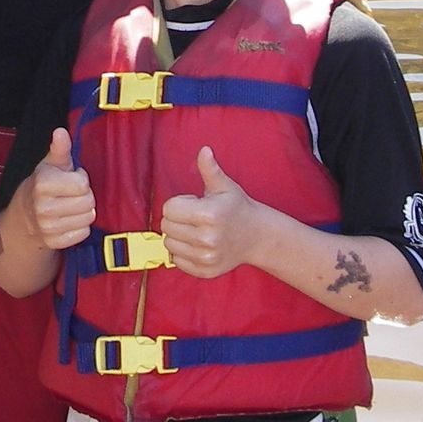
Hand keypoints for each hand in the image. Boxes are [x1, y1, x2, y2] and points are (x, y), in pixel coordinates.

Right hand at [25, 128, 95, 250]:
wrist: (23, 218)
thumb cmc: (42, 185)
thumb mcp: (50, 164)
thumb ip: (59, 148)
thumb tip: (61, 131)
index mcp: (42, 184)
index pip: (83, 184)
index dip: (81, 179)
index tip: (71, 178)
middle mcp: (43, 207)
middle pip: (88, 202)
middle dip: (84, 195)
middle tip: (71, 193)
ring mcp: (48, 227)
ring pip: (88, 218)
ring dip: (83, 211)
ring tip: (70, 205)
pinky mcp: (54, 242)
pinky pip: (83, 233)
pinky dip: (79, 226)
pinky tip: (68, 219)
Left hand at [158, 146, 254, 278]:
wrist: (256, 237)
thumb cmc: (237, 208)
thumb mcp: (224, 186)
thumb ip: (210, 169)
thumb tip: (204, 150)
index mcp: (208, 215)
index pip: (169, 209)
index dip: (179, 202)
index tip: (193, 203)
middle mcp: (206, 238)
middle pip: (166, 226)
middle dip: (176, 218)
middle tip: (195, 217)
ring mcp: (205, 257)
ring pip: (169, 244)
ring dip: (178, 235)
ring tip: (196, 230)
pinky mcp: (204, 271)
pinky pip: (177, 260)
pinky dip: (182, 251)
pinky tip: (197, 244)